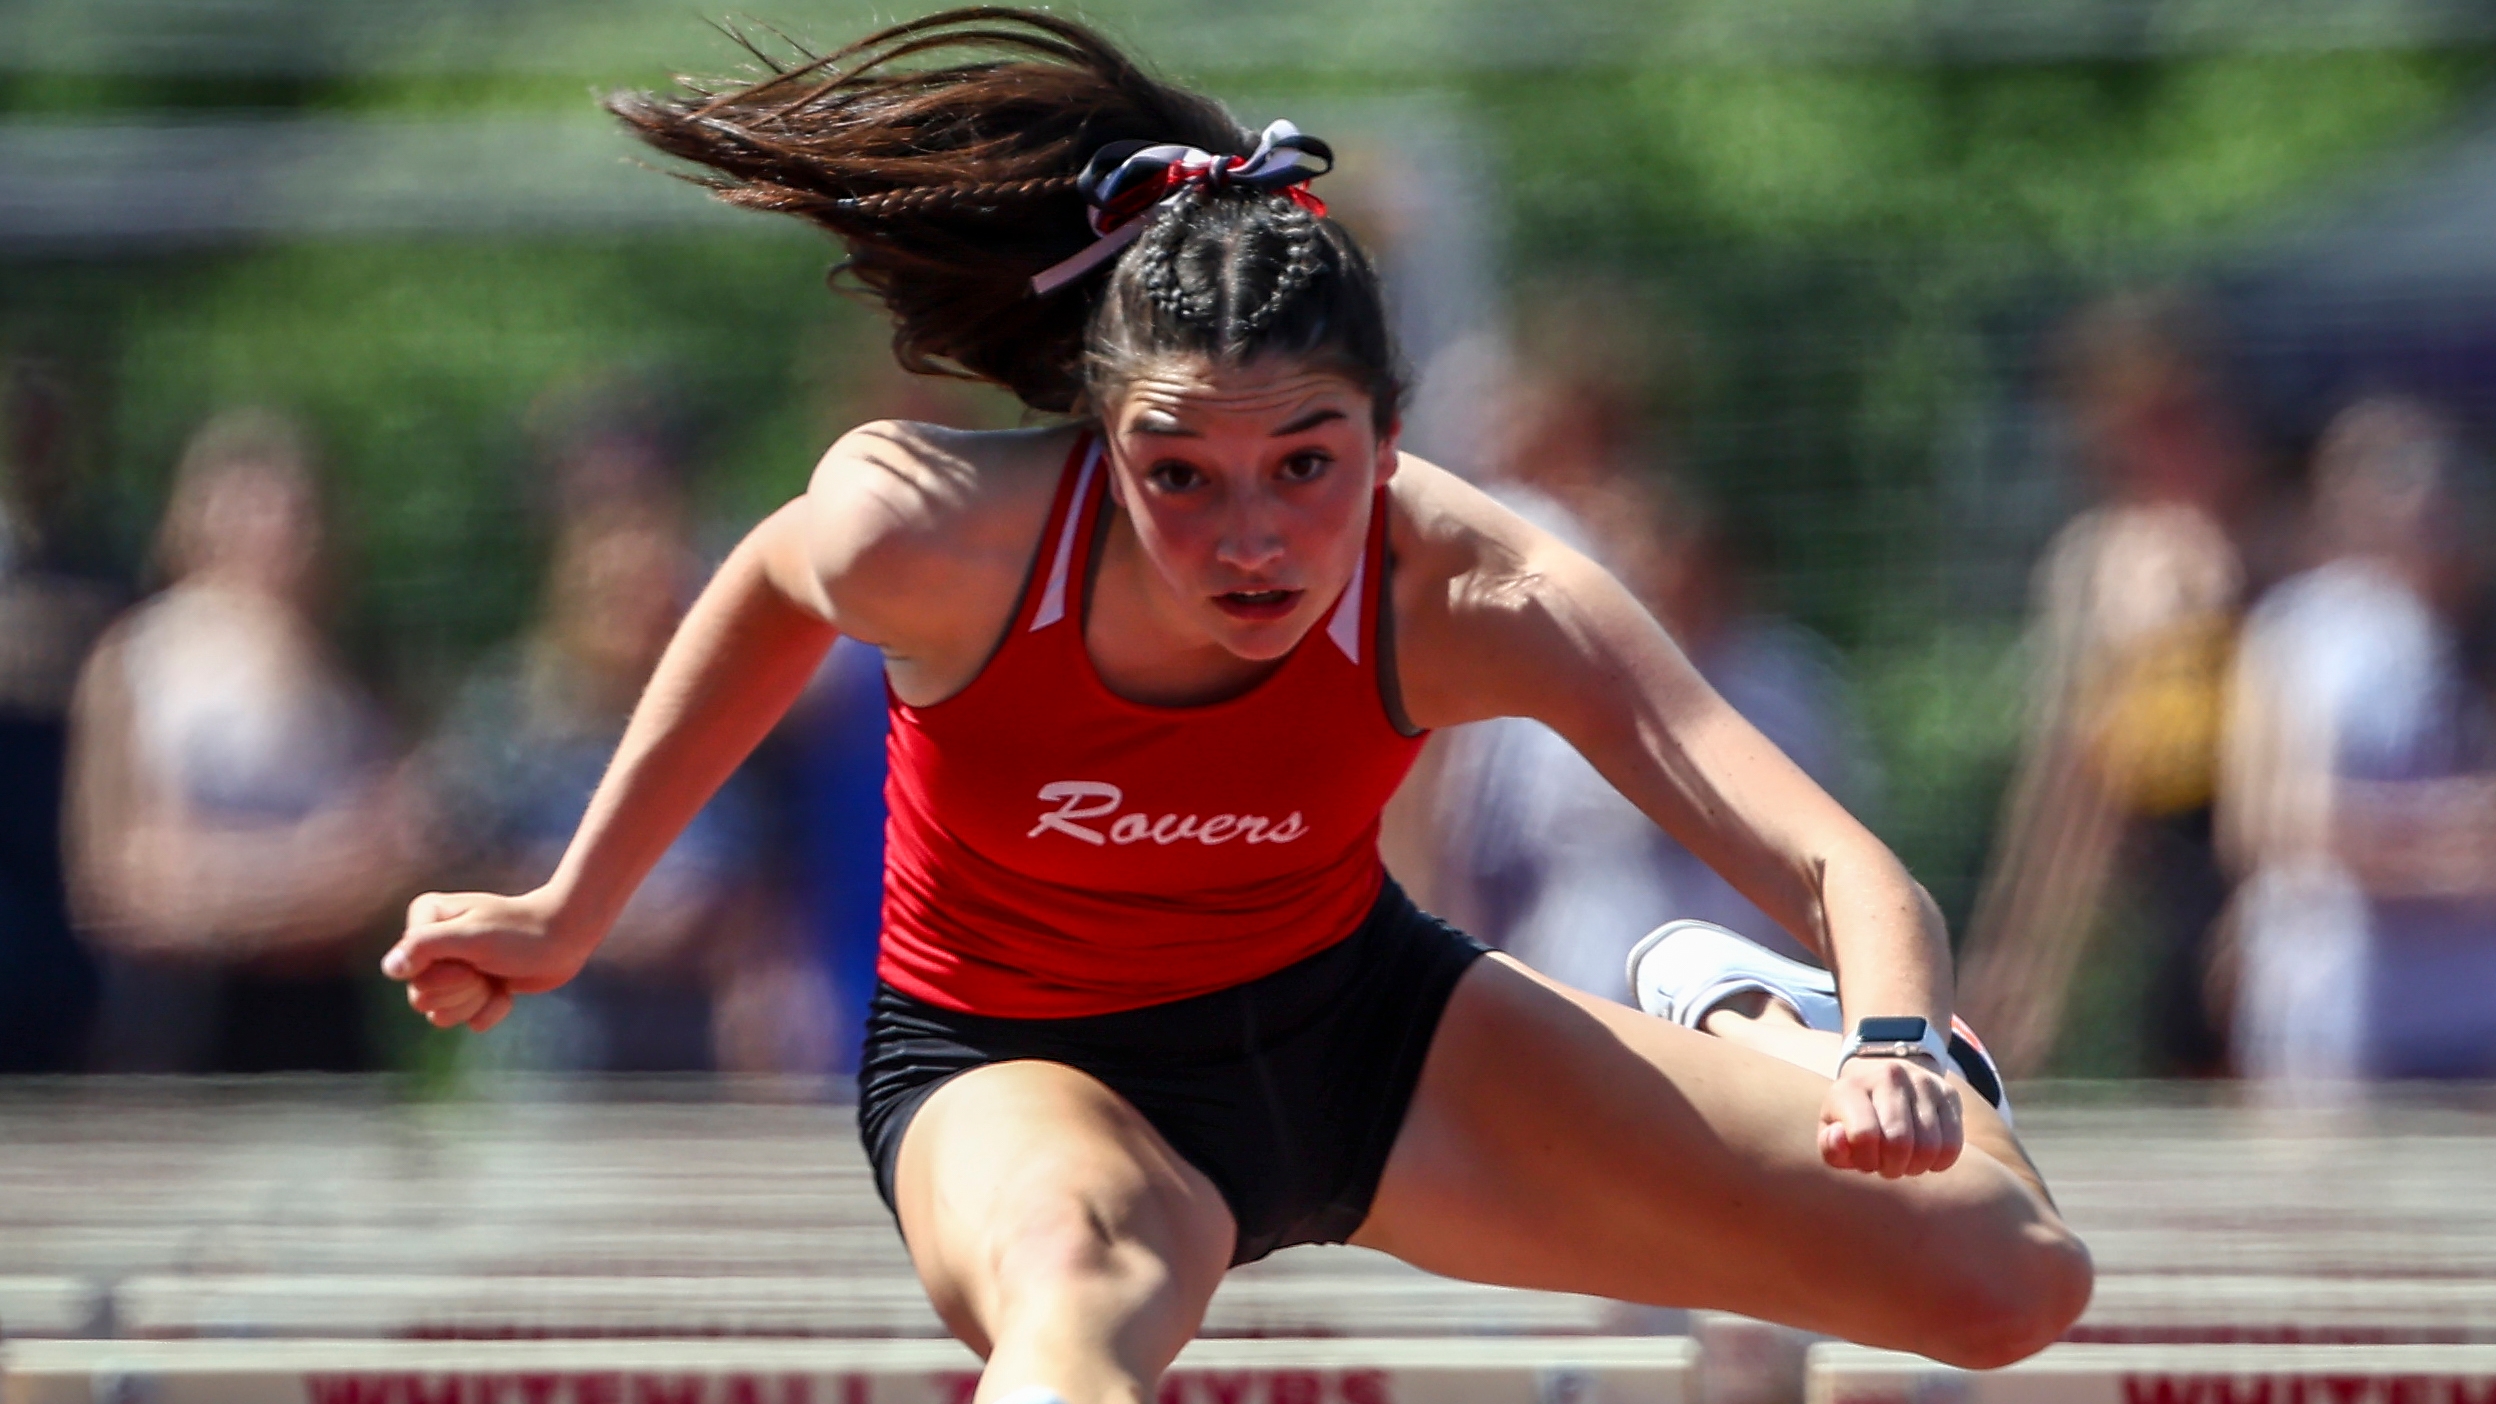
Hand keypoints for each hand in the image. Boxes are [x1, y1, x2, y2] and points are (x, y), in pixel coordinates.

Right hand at [383, 890, 590, 1032]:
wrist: (566, 937)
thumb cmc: (521, 930)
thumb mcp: (472, 935)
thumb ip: (426, 946)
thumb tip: (390, 968)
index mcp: (424, 919)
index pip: (408, 973)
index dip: (443, 975)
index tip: (471, 958)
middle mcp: (430, 944)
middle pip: (421, 998)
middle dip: (462, 991)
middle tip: (485, 969)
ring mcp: (451, 970)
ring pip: (440, 1015)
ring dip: (475, 1002)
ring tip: (496, 978)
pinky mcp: (472, 991)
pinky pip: (467, 1021)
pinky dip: (492, 1010)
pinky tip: (506, 990)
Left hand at [1819, 1055, 1963, 1177]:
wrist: (1879, 1077)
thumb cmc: (1852, 1117)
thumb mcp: (1832, 1131)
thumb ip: (1831, 1146)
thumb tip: (1842, 1139)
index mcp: (1851, 1087)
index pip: (1864, 1135)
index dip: (1866, 1161)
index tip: (1864, 1160)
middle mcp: (1889, 1077)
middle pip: (1900, 1143)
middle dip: (1892, 1167)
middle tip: (1886, 1165)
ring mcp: (1922, 1082)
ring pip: (1929, 1146)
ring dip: (1915, 1167)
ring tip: (1903, 1160)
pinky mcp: (1948, 1093)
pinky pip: (1953, 1145)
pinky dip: (1938, 1162)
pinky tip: (1924, 1156)